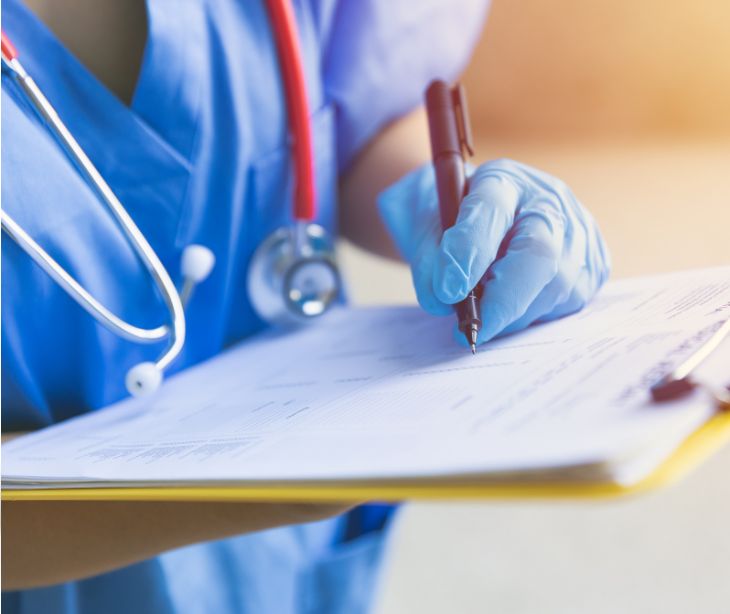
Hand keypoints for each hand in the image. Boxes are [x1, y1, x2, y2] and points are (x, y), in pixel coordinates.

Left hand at [378, 158, 610, 344]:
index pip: (491, 210)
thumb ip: (426, 259)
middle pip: (540, 252)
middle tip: (471, 330)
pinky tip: (508, 312)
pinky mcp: (593, 266)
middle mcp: (549, 201)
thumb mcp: (420, 226)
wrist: (475, 215)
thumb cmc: (446, 218)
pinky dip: (531, 317)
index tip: (447, 290)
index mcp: (501, 179)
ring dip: (513, 316)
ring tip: (481, 319)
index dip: (470, 252)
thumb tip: (442, 301)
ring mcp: (578, 233)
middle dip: (503, 299)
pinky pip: (567, 304)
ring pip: (555, 287)